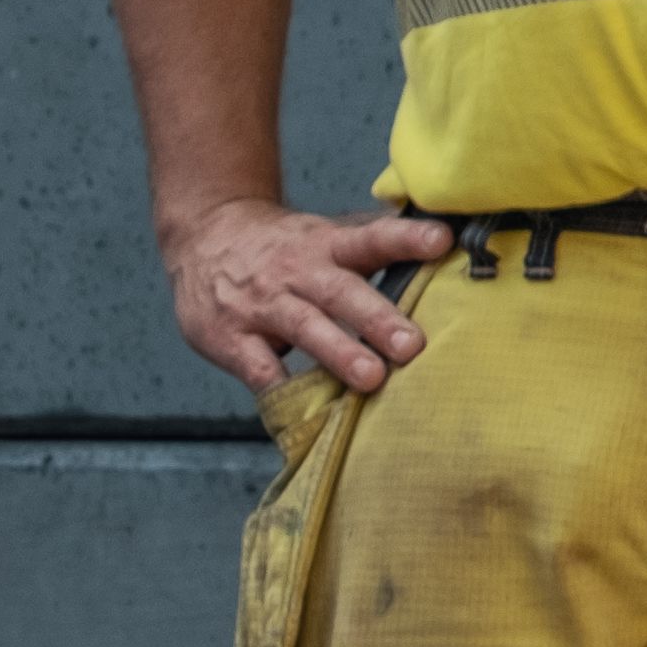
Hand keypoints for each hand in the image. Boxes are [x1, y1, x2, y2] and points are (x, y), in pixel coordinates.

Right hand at [161, 195, 455, 394]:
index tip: (442, 241)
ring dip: (338, 353)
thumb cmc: (284, 246)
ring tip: (372, 378)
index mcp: (328, 244)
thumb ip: (374, 244)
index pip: (372, 237)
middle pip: (341, 292)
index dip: (406, 238)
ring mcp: (264, 305)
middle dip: (377, 318)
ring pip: (305, 327)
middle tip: (412, 345)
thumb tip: (442, 243)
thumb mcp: (326, 234)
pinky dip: (280, 389)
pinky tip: (304, 411)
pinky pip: (258, 367)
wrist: (205, 235)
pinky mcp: (232, 338)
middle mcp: (298, 272)